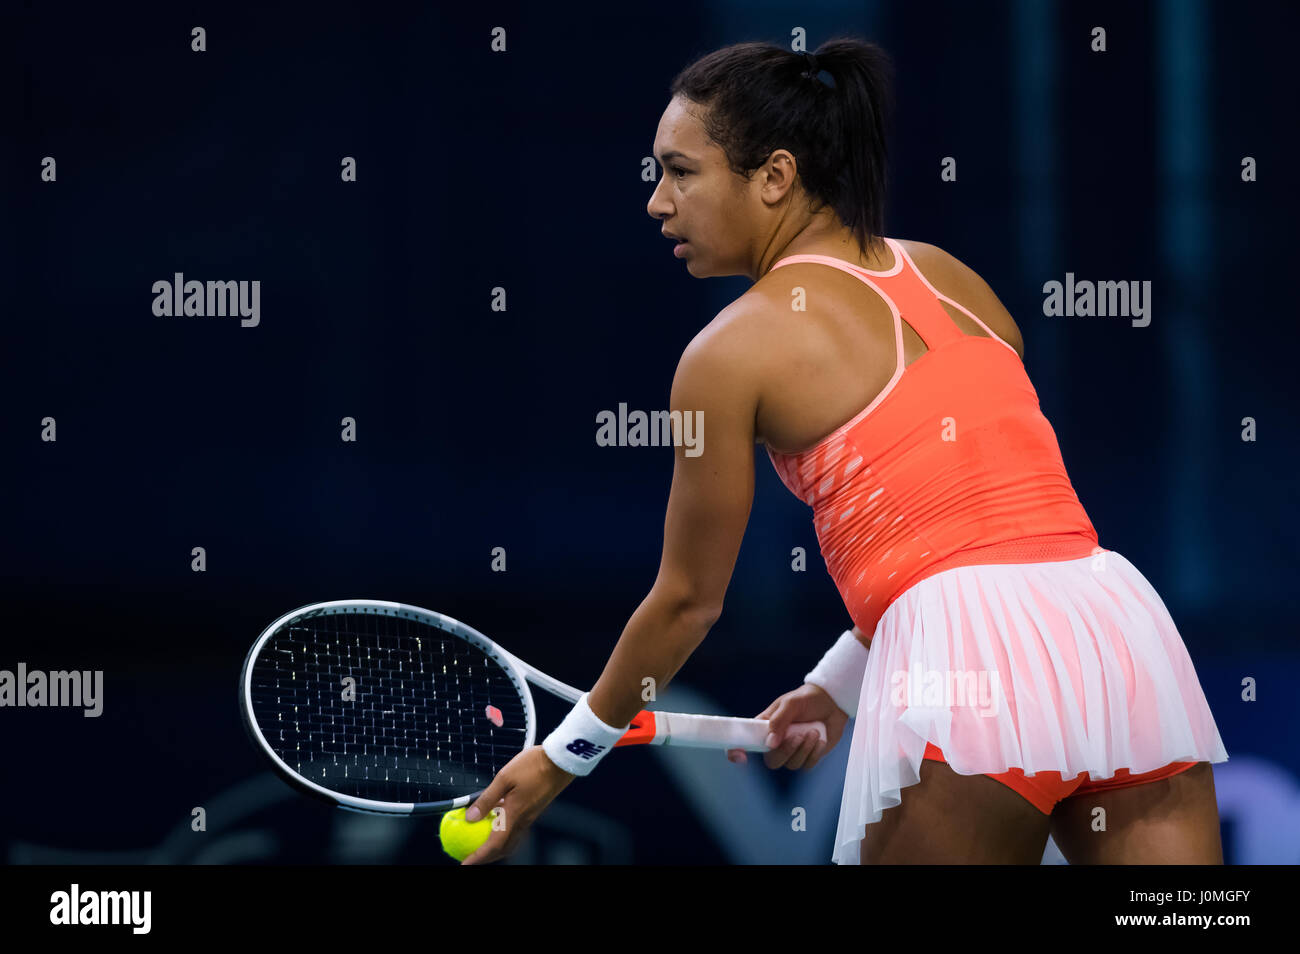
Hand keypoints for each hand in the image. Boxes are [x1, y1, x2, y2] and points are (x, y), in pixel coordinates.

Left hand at [459, 745, 576, 864]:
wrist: (560, 762)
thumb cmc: (534, 765)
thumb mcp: (504, 777)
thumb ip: (486, 798)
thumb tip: (469, 816)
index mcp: (514, 814)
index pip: (494, 845)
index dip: (478, 857)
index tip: (465, 863)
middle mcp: (523, 820)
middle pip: (503, 848)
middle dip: (486, 857)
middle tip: (470, 856)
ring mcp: (530, 817)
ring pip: (510, 841)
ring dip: (495, 847)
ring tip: (481, 844)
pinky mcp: (533, 811)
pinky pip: (516, 830)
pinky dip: (503, 834)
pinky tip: (496, 822)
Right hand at [726, 683, 848, 769]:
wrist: (832, 703)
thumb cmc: (807, 699)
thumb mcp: (791, 703)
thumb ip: (779, 721)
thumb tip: (770, 743)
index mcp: (765, 727)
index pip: (745, 742)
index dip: (736, 752)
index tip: (741, 757)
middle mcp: (776, 742)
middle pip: (771, 761)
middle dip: (786, 751)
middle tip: (798, 735)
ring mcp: (792, 750)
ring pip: (791, 764)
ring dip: (804, 749)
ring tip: (813, 731)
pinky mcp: (808, 756)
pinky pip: (807, 765)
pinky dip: (815, 752)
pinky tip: (819, 738)